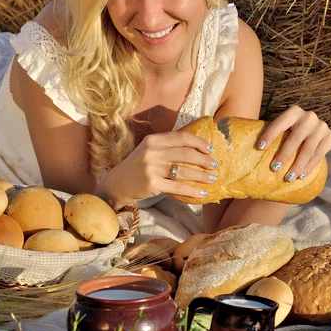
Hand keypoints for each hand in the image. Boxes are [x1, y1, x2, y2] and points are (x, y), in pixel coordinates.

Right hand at [98, 131, 218, 208]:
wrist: (116, 184)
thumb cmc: (137, 167)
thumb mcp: (148, 150)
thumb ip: (167, 147)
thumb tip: (196, 148)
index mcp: (153, 140)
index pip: (182, 137)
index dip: (199, 143)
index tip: (211, 150)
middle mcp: (152, 152)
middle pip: (186, 153)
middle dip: (204, 160)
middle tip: (215, 165)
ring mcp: (151, 168)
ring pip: (184, 171)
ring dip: (202, 176)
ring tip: (213, 179)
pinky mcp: (152, 184)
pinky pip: (178, 188)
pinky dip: (192, 191)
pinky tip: (202, 193)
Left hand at [257, 105, 330, 181]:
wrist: (313, 129)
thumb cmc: (290, 130)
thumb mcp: (283, 127)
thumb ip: (272, 132)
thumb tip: (251, 147)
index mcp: (294, 112)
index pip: (280, 123)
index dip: (270, 135)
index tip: (259, 148)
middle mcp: (309, 117)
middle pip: (295, 138)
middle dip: (284, 155)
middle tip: (274, 168)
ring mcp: (321, 127)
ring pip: (308, 149)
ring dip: (297, 165)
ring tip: (288, 177)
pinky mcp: (330, 138)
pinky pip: (319, 155)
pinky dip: (309, 167)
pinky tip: (301, 176)